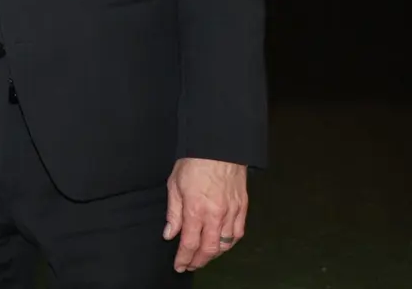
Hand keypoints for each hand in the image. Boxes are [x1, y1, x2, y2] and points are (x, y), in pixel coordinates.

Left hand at [164, 157, 247, 271]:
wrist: (219, 146)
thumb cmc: (194, 162)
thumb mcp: (174, 185)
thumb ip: (173, 213)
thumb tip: (169, 234)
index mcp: (195, 209)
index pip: (189, 243)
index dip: (184, 258)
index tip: (179, 266)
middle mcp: (215, 215)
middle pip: (209, 249)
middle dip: (199, 261)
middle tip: (191, 266)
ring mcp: (231, 212)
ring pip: (225, 244)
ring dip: (214, 254)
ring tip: (204, 257)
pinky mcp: (242, 207)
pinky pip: (238, 232)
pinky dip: (230, 242)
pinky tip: (223, 244)